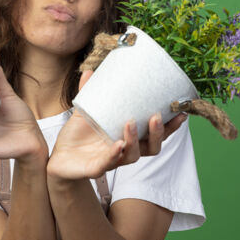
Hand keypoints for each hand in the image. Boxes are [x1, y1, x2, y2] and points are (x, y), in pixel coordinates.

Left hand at [46, 70, 186, 180]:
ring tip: (130, 123)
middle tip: (156, 117)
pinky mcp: (96, 169)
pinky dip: (114, 154)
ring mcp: (112, 160)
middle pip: (152, 148)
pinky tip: (117, 144)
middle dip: (158, 134)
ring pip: (132, 156)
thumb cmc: (77, 136)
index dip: (170, 126)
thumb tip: (89, 70)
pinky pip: (108, 163)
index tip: (181, 112)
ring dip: (134, 140)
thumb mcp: (84, 111)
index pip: (155, 134)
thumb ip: (88, 92)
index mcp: (128, 137)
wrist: (58, 156)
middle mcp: (124, 150)